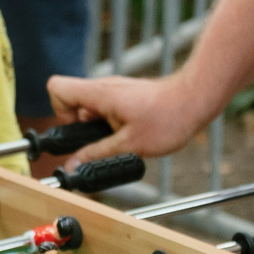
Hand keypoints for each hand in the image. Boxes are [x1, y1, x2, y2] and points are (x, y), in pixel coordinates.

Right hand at [45, 71, 214, 160]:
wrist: (196, 100)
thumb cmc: (168, 117)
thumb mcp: (129, 145)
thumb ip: (97, 155)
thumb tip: (74, 165)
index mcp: (98, 94)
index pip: (57, 89)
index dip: (59, 115)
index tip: (77, 135)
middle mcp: (103, 88)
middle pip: (72, 105)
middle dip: (82, 130)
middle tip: (102, 145)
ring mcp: (115, 91)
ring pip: (91, 111)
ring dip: (99, 130)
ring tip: (123, 141)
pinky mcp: (126, 96)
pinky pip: (106, 111)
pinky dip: (112, 126)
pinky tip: (132, 135)